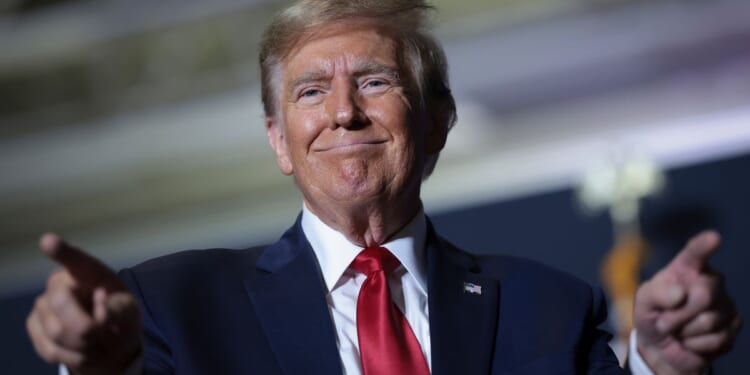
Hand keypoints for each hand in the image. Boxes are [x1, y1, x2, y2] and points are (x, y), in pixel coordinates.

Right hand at [26, 233, 142, 374]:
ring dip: (83, 345)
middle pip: (60, 302)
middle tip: (102, 332)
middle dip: (86, 326)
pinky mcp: (34, 326)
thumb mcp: (130, 313)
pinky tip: (82, 350)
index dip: (62, 251)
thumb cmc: (119, 318)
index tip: (49, 241)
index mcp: (89, 273)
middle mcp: (61, 283)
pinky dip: (73, 356)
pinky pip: (50, 349)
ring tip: (96, 341)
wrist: (108, 345)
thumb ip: (119, 310)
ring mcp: (43, 305)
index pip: (75, 260)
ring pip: (57, 331)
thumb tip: (100, 313)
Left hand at [634, 230, 741, 374]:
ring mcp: (725, 303)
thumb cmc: (653, 314)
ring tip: (677, 330)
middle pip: (704, 295)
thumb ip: (656, 294)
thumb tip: (680, 293)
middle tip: (664, 322)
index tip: (713, 238)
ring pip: (709, 320)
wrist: (661, 346)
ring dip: (685, 331)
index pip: (695, 254)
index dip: (704, 246)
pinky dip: (696, 345)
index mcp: (686, 269)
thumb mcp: (644, 302)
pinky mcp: (734, 326)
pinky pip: (717, 339)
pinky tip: (691, 340)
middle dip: (678, 314)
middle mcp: (710, 281)